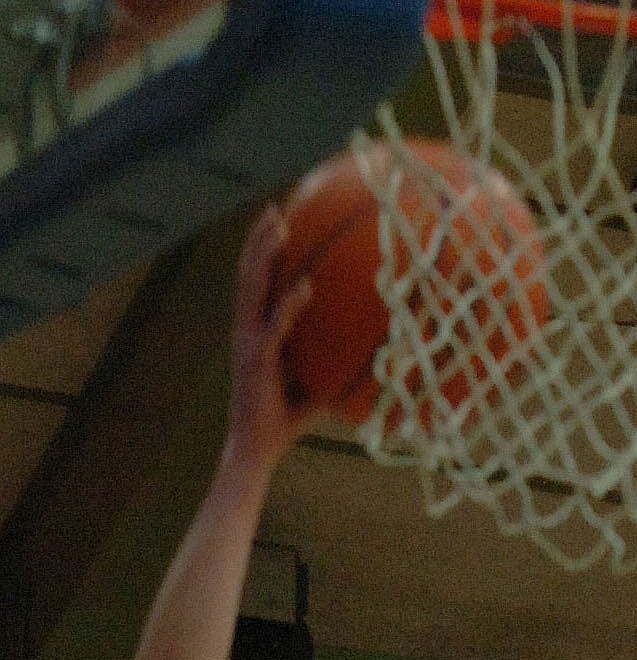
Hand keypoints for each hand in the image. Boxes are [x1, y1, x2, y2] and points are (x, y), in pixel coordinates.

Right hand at [226, 197, 318, 470]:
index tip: (276, 224)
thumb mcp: (312, 388)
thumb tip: (367, 359)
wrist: (256, 450)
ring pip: (251, 289)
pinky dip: (289, 305)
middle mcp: (245, 332)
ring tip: (279, 226)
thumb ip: (329, 367)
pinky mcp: (255, 362)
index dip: (260, 253)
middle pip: (247, 274)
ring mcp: (247, 344)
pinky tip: (307, 286)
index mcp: (254, 333)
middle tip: (275, 209)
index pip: (254, 284)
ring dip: (264, 255)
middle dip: (258, 240)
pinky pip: (273, 326)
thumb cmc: (282, 423)